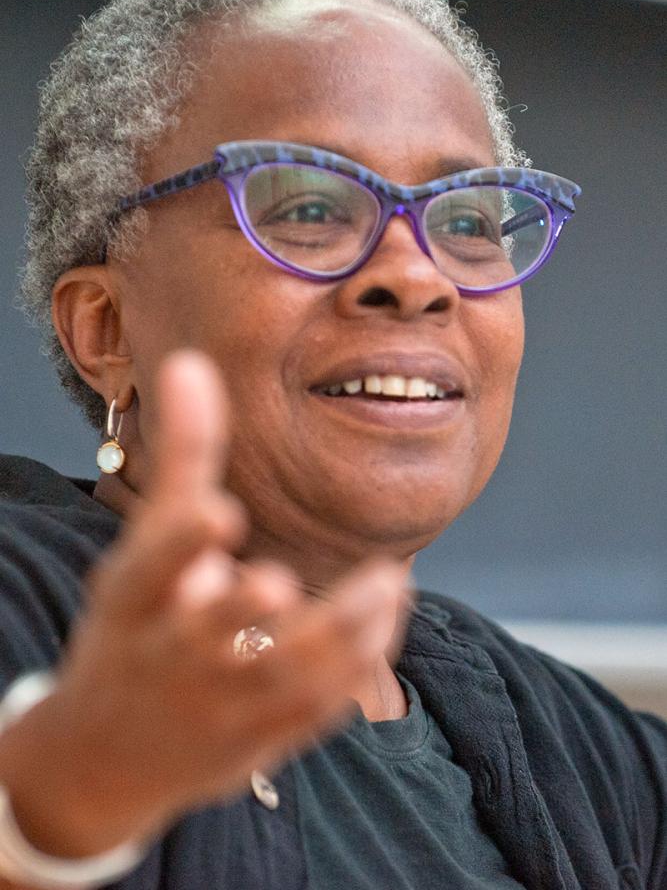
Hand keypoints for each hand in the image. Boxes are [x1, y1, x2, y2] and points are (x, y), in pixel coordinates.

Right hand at [0, 350, 407, 858]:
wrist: (108, 755)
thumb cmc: (137, 627)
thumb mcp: (146, 544)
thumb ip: (183, 455)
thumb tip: (191, 363)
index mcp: (131, 602)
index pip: (148, 570)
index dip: (180, 543)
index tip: (219, 513)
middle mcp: (169, 655)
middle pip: (207, 634)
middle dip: (241, 608)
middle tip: (280, 581)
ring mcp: (216, 705)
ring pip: (281, 676)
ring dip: (336, 634)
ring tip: (387, 582)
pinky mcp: (258, 740)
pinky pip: (313, 710)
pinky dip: (355, 668)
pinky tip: (388, 616)